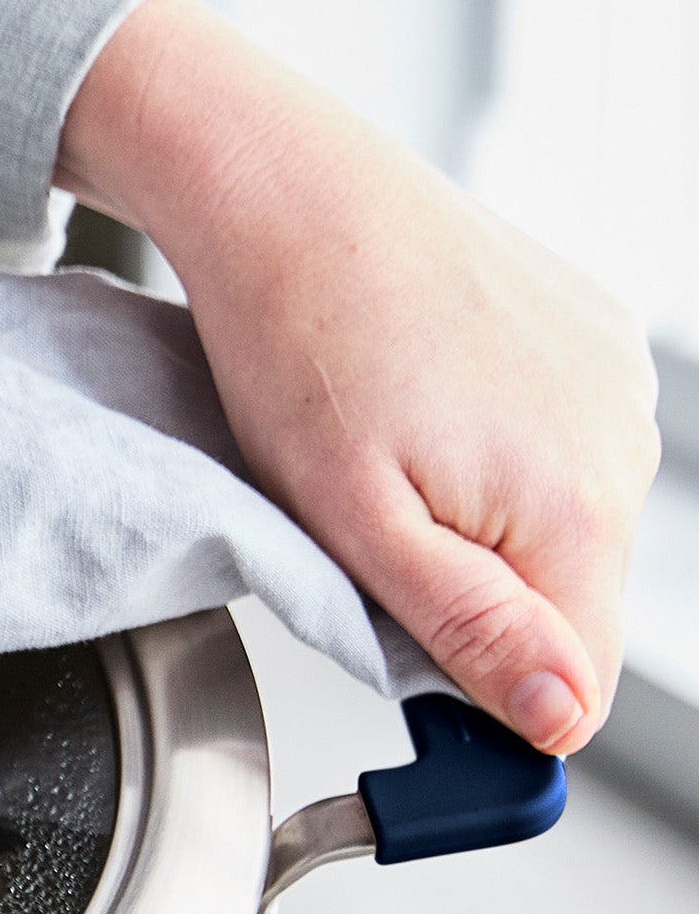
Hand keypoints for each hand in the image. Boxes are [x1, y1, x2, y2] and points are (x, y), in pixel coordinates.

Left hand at [59, 0, 659, 755]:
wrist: (292, 196)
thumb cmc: (300, 343)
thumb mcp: (357, 523)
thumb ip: (468, 629)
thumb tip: (560, 717)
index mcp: (577, 507)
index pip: (570, 680)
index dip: (484, 694)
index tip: (408, 659)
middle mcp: (622, 445)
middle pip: (559, 599)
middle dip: (465, 598)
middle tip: (366, 531)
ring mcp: (614, 384)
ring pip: (550, 524)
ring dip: (470, 521)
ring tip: (383, 452)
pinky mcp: (590, 338)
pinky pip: (548, 446)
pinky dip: (484, 448)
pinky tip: (417, 402)